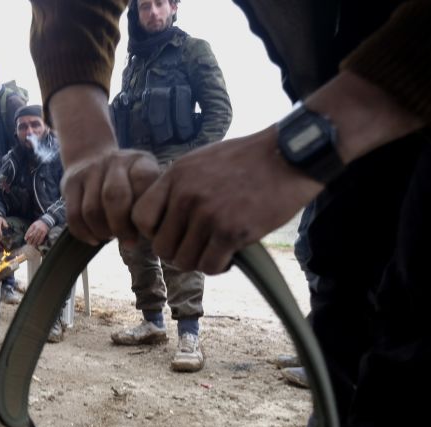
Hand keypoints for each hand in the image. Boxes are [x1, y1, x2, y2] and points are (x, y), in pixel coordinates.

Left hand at [24, 220, 49, 246]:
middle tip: (28, 243)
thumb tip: (26, 237)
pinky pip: (41, 237)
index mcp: (33, 225)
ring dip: (34, 241)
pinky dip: (39, 241)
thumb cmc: (37, 225)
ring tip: (32, 245)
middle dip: (30, 239)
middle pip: (33, 234)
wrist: (45, 222)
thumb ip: (30, 230)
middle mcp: (37, 227)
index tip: (25, 239)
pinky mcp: (44, 232)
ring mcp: (41, 230)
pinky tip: (37, 244)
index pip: (29, 231)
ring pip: (37, 237)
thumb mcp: (33, 225)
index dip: (27, 235)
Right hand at [48, 84, 160, 246]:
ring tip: (110, 237)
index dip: (145, 211)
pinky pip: (73, 216)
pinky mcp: (70, 183)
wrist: (91, 156)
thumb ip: (151, 202)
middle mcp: (114, 161)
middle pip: (114, 197)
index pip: (144, 182)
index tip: (147, 231)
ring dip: (102, 232)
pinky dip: (84, 233)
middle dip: (121, 227)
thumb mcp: (146, 182)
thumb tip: (153, 235)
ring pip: (91, 210)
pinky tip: (94, 239)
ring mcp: (90, 170)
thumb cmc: (128, 180)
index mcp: (139, 161)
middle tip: (128, 242)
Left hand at [130, 128, 321, 273]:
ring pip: (184, 261)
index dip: (152, 233)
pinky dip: (219, 266)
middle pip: (161, 248)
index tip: (171, 233)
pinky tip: (230, 255)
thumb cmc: (248, 159)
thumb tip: (163, 217)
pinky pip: (209, 266)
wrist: (290, 155)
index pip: (140, 217)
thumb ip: (178, 186)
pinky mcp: (231, 231)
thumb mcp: (201, 161)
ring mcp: (208, 214)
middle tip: (197, 248)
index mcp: (175, 176)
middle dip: (177, 253)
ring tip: (215, 251)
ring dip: (199, 261)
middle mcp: (186, 196)